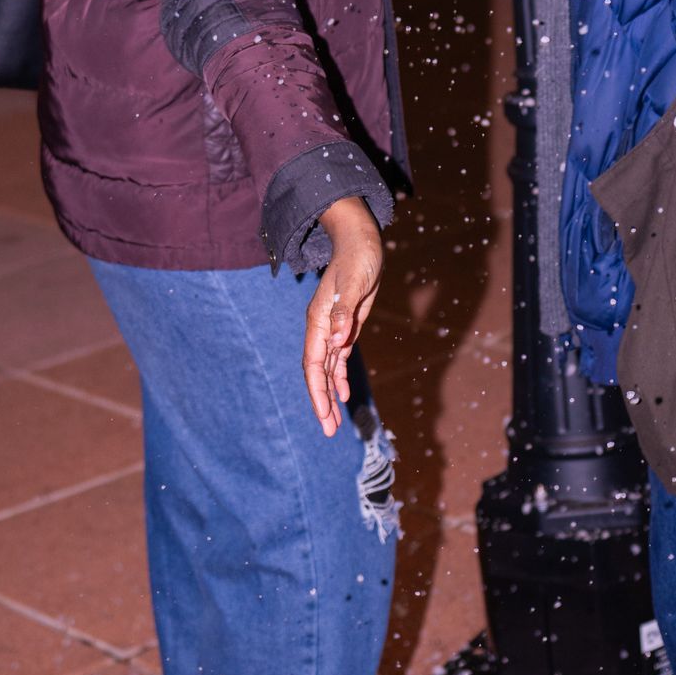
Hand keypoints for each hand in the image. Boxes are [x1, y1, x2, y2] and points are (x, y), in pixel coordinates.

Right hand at [303, 196, 382, 434]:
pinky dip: (339, 378)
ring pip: (326, 370)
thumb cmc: (358, 259)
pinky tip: (345, 396)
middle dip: (322, 402)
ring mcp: (332, 329)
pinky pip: (337, 360)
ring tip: (335, 424)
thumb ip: (344, 312)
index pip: (314, 364)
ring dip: (330, 396)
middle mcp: (322, 328)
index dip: (318, 391)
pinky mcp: (344, 327)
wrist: (361, 242)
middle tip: (329, 432)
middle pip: (317, 373)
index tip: (324, 415)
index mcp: (319, 321)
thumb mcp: (354, 283)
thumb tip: (338, 342)